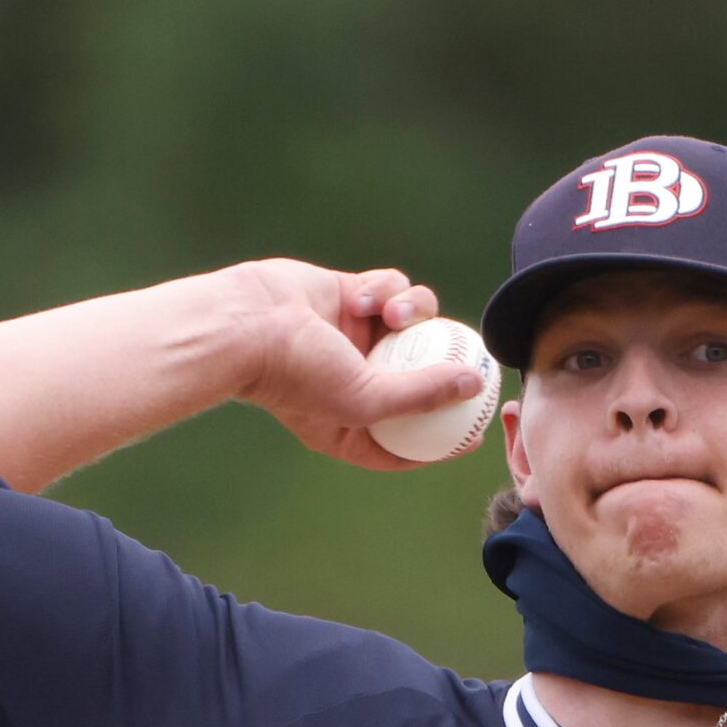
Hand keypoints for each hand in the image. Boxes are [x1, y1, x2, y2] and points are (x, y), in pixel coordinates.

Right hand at [211, 259, 490, 470]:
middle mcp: (357, 379)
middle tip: (478, 363)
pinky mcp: (350, 295)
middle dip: (449, 368)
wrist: (248, 322)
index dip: (445, 438)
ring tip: (395, 316)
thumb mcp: (368, 399)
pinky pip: (389, 287)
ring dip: (414, 312)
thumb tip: (474, 385)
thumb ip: (423, 397)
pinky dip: (385, 289)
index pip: (408, 439)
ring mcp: (355, 335)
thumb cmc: (298, 374)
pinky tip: (365, 297)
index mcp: (352, 421)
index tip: (477, 434)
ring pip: (415, 322)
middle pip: (421, 378)